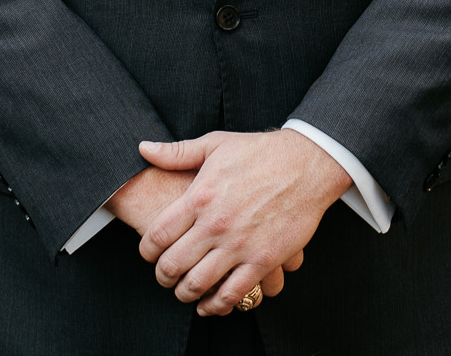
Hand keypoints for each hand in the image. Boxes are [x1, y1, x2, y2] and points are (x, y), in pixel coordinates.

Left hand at [106, 167, 301, 303]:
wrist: (307, 164)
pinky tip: (210, 305)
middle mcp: (215, 224)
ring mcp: (240, 244)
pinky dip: (216, 305)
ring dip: (185, 294)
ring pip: (198, 284)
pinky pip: (233, 293)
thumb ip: (177, 152)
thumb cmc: (260, 152)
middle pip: (172, 265)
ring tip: (185, 291)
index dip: (146, 252)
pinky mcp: (263, 259)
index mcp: (199, 196)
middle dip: (162, 277)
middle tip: (164, 277)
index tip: (148, 254)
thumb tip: (143, 148)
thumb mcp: (216, 144)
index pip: (157, 235)